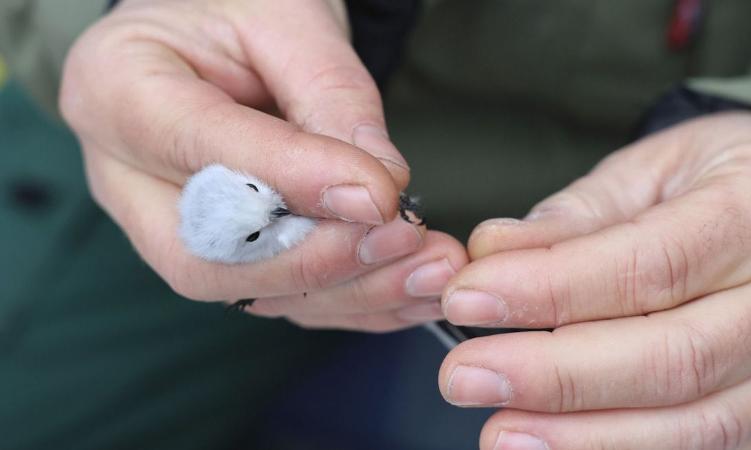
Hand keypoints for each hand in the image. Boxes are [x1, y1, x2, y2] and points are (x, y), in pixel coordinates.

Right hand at [60, 0, 462, 330]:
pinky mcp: (215, 252)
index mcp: (119, 89)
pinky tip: (408, 293)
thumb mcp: (287, 22)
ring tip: (429, 272)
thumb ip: (330, 98)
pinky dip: (349, 300)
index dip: (290, 181)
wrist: (220, 34)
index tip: (378, 196)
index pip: (197, 149)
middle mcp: (126, 176)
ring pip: (248, 291)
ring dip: (347, 291)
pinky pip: (278, 296)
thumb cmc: (240, 10)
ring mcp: (165, 225)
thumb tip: (380, 189)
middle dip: (315, 261)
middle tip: (404, 241)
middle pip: (206, 257)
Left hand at [438, 113, 750, 448]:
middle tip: (467, 376)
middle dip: (556, 377)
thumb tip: (493, 250)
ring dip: (587, 440)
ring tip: (503, 435)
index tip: (470, 297)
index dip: (551, 289)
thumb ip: (579, 212)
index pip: (650, 264)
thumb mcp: (661, 164)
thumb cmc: (729, 177)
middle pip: (672, 358)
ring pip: (696, 425)